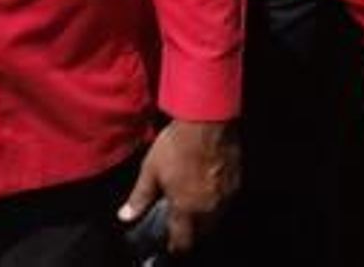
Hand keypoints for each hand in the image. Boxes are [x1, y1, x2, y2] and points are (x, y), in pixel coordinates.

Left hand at [119, 119, 239, 254]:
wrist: (208, 119)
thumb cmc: (176, 145)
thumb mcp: (151, 170)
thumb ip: (139, 197)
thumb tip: (125, 216)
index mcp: (186, 208)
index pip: (183, 241)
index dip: (176, 245)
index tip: (171, 242)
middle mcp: (209, 206)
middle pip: (203, 232)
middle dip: (193, 232)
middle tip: (182, 222)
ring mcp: (226, 193)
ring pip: (217, 217)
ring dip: (207, 217)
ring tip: (196, 205)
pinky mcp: (238, 178)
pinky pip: (228, 199)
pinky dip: (219, 200)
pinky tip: (210, 187)